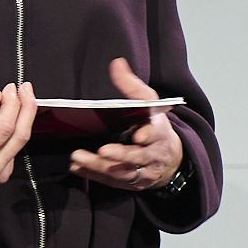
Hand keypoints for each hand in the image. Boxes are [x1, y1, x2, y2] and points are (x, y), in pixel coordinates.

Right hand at [0, 83, 33, 186]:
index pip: (4, 130)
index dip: (11, 105)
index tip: (10, 89)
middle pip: (20, 136)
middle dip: (26, 108)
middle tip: (24, 89)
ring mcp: (0, 173)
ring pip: (20, 139)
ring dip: (19, 117)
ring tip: (6, 102)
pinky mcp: (4, 170)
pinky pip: (15, 144)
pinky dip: (12, 127)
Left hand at [69, 58, 183, 191]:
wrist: (170, 159)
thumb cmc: (154, 125)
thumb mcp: (149, 103)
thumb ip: (132, 86)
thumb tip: (117, 63)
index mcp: (159, 132)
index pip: (156, 133)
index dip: (148, 135)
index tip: (139, 136)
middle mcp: (152, 154)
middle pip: (136, 157)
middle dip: (119, 155)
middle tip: (102, 151)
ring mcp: (142, 172)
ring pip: (122, 172)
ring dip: (100, 167)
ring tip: (78, 158)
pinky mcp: (131, 184)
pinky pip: (111, 182)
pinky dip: (93, 175)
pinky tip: (76, 167)